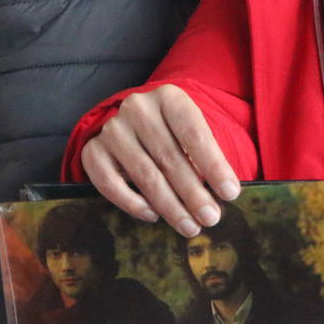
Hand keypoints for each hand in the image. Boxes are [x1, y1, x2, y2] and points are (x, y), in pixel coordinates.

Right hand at [79, 84, 240, 236]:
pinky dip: (132, 203)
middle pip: (170, 158)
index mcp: (170, 97)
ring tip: (189, 226)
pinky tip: (153, 215)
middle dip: (193, 193)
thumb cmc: (178, 133)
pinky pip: (111, 184)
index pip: (195, 134)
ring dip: (170, 205)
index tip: (231, 194)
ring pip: (145, 174)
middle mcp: (138, 108)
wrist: (140, 122)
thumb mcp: (196, 134)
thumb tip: (224, 194)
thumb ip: (208, 157)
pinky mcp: (93, 150)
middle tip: (210, 218)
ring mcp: (112, 129)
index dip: (214, 166)